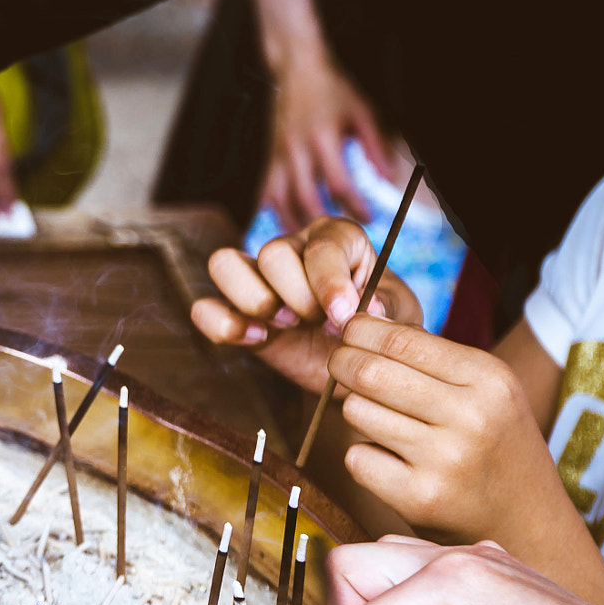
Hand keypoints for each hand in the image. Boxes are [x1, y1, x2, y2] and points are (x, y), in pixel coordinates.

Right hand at [190, 216, 419, 393]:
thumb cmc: (380, 331)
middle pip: (271, 253)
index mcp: (337, 239)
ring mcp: (258, 279)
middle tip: (318, 323)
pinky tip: (258, 340)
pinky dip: (222, 325)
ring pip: (225, 264)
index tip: (342, 316)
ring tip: (284, 326)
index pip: (321, 246)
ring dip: (254, 302)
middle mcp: (293, 249)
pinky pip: (204, 308)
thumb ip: (387, 308)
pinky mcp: (236, 312)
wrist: (358, 365)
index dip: (328, 282)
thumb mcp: (399, 319)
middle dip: (296, 297)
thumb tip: (367, 307)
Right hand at [261, 50, 393, 227]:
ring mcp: (277, 155)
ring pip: (280, 200)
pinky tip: (282, 225)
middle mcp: (297, 148)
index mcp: (323, 136)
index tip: (369, 218)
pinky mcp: (267, 157)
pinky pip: (264, 193)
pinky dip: (272, 212)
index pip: (339, 182)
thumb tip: (389, 178)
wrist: (297, 69)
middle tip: (339, 235)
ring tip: (309, 240)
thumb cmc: (332, 89)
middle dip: (324, 220)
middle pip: (306, 197)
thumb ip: (376, 145)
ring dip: (294, 223)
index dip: (354, 204)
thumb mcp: (362, 110)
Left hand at [327, 315, 571, 546]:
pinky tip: (389, 461)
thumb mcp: (486, 390)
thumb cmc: (494, 444)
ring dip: (356, 411)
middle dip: (343, 363)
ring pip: (358, 413)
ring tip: (380, 419)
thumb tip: (364, 321)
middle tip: (338, 364)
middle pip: (371, 373)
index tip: (348, 332)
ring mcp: (444, 460)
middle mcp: (471, 416)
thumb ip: (431, 357)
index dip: (361, 332)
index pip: (402, 341)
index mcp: (489, 379)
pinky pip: (358, 458)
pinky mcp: (419, 498)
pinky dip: (363, 455)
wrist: (526, 518)